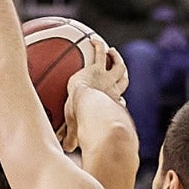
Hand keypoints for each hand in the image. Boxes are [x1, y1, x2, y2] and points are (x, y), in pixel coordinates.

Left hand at [61, 37, 127, 151]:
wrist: (89, 107)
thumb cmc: (83, 121)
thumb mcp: (77, 129)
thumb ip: (72, 137)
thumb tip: (65, 149)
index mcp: (110, 105)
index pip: (117, 102)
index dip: (118, 100)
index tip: (118, 100)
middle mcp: (112, 91)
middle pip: (122, 81)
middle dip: (122, 75)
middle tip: (118, 70)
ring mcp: (107, 79)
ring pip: (118, 66)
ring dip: (116, 58)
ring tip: (112, 51)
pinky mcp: (99, 68)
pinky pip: (101, 54)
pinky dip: (99, 46)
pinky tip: (94, 40)